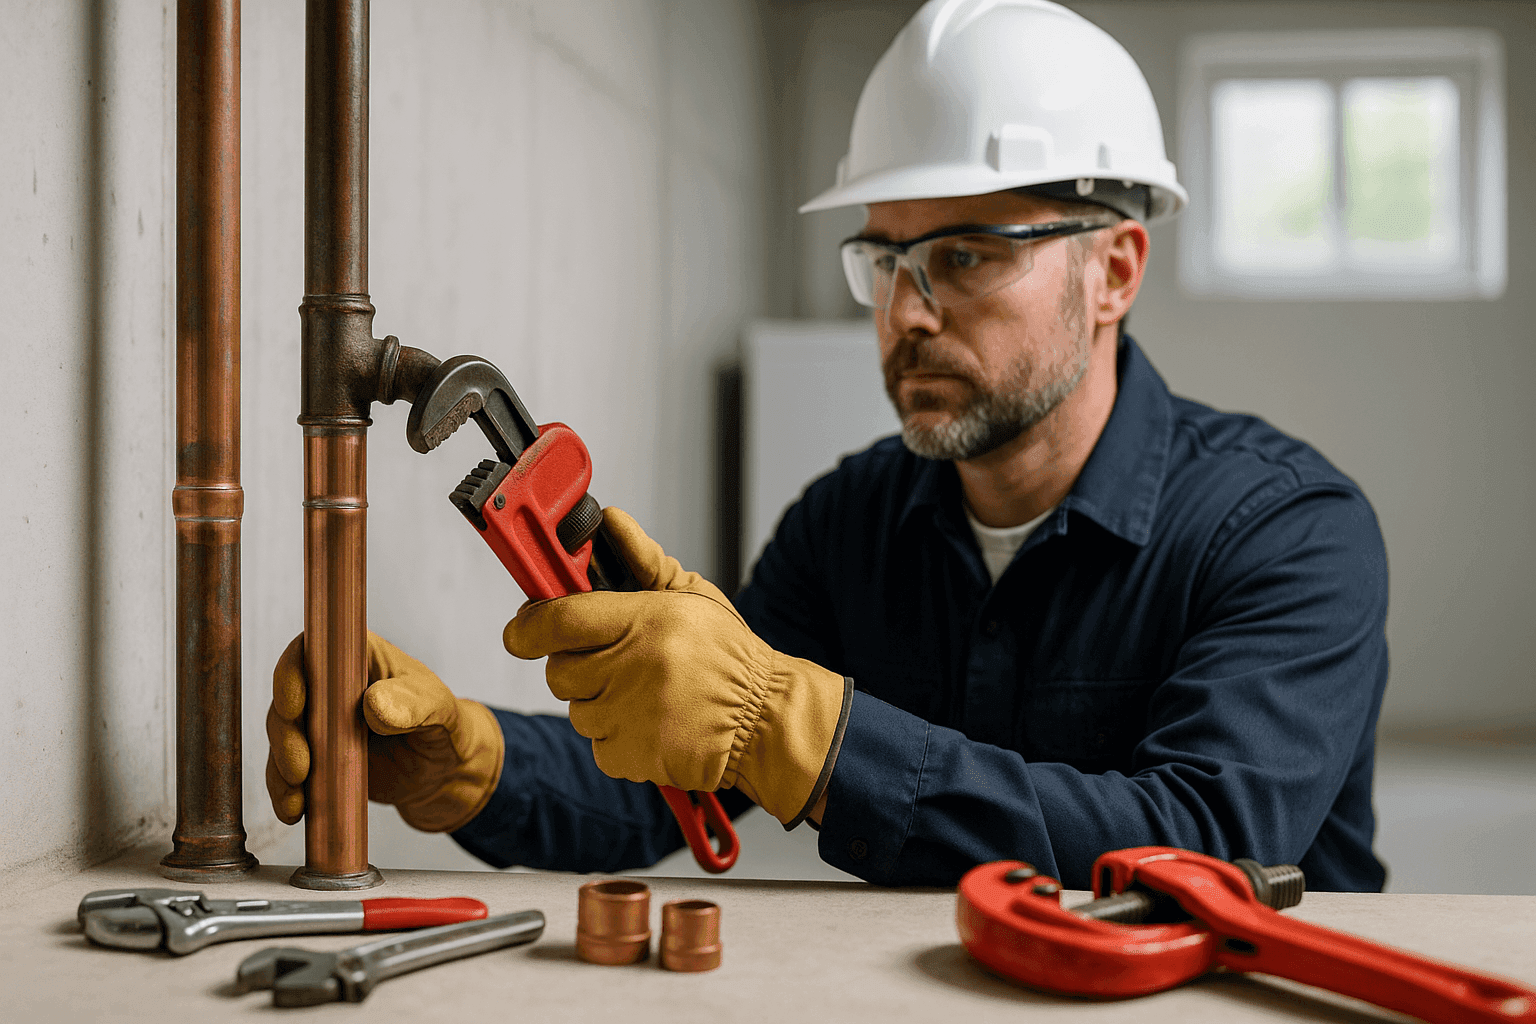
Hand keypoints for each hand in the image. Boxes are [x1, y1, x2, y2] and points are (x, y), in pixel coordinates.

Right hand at [265, 631, 503, 832]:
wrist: (445, 772)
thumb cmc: (444, 724)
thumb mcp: (438, 709)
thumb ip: (411, 704)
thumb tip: (373, 704)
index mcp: (358, 658)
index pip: (313, 651)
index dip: (292, 674)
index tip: (294, 705)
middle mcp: (331, 687)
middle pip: (287, 699)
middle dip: (285, 734)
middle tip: (300, 767)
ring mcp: (320, 724)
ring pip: (282, 738)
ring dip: (281, 767)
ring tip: (297, 796)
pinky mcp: (316, 758)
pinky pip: (288, 773)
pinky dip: (285, 792)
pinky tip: (294, 810)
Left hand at [503, 508, 849, 824]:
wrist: (763, 718)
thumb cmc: (726, 655)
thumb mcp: (691, 594)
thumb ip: (643, 558)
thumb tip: (611, 522)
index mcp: (647, 621)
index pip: (559, 618)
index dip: (528, 624)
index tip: (522, 628)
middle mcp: (635, 669)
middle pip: (558, 670)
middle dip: (576, 664)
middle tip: (611, 660)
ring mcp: (631, 717)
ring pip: (577, 710)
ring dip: (599, 702)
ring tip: (642, 693)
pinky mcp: (632, 757)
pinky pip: (597, 746)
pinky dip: (616, 738)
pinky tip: (650, 723)